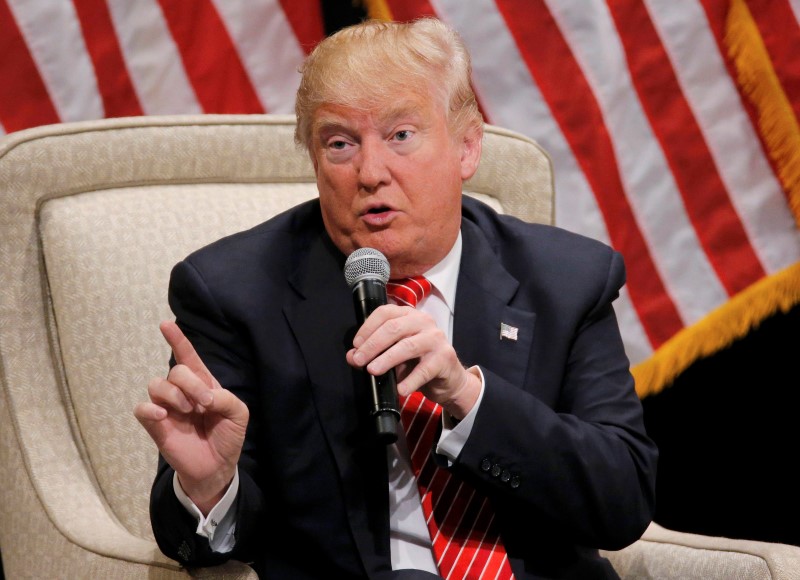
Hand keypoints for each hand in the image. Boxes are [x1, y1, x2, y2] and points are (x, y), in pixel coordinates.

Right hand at [134, 320, 248, 512]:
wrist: (217, 466)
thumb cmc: (227, 436)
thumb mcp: (238, 413)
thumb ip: (225, 398)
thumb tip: (205, 396)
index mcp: (203, 384)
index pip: (188, 357)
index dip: (178, 340)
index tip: (165, 324)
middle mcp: (182, 392)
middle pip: (176, 371)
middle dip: (191, 384)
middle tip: (204, 404)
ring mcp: (167, 408)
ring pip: (156, 384)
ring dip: (175, 395)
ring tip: (189, 411)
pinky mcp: (156, 425)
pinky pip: (142, 408)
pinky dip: (150, 408)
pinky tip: (163, 415)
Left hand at [345, 305, 480, 419]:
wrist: (448, 378)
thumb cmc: (418, 362)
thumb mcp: (393, 355)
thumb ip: (373, 353)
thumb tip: (352, 356)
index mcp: (409, 315)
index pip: (385, 313)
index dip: (367, 328)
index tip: (356, 345)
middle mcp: (423, 321)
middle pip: (394, 328)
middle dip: (373, 345)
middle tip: (359, 360)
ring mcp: (436, 338)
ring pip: (407, 346)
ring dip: (387, 359)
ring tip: (372, 371)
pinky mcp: (445, 357)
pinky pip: (424, 369)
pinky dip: (410, 380)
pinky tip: (400, 389)